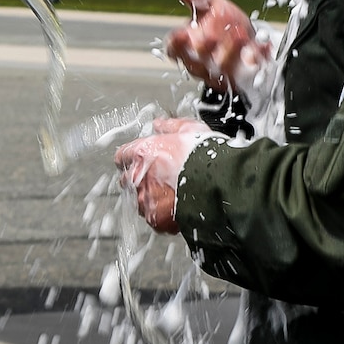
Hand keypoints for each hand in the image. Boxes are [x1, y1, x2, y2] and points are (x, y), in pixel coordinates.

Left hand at [114, 117, 207, 233]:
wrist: (220, 184)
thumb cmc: (205, 156)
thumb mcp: (189, 130)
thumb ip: (169, 126)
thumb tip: (160, 124)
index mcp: (142, 153)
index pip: (122, 156)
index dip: (133, 158)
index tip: (141, 160)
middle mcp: (138, 176)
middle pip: (127, 179)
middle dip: (139, 178)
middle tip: (159, 178)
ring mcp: (145, 199)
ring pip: (139, 200)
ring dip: (150, 197)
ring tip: (171, 194)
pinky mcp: (155, 218)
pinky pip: (153, 217)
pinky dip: (162, 215)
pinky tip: (176, 208)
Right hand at [159, 0, 271, 93]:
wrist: (251, 42)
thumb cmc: (222, 23)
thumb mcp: (206, 3)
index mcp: (188, 45)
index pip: (174, 48)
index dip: (176, 43)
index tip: (181, 35)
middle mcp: (202, 62)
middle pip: (197, 60)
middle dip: (204, 47)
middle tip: (212, 36)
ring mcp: (222, 72)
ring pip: (221, 67)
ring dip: (230, 52)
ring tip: (240, 36)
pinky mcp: (244, 77)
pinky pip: (248, 72)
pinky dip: (253, 59)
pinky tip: (259, 48)